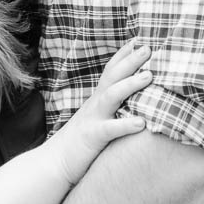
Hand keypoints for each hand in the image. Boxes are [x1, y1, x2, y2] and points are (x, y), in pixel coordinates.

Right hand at [49, 41, 150, 183]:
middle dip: (131, 61)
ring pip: (111, 97)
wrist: (53, 163)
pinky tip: (142, 122)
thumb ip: (110, 108)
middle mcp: (95, 105)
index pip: (111, 71)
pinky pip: (109, 130)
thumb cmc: (80, 143)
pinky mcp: (92, 138)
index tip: (139, 39)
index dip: (124, 55)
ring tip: (149, 76)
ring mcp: (92, 119)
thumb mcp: (96, 119)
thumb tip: (129, 100)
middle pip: (113, 76)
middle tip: (148, 48)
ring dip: (130, 84)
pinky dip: (125, 125)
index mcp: (97, 100)